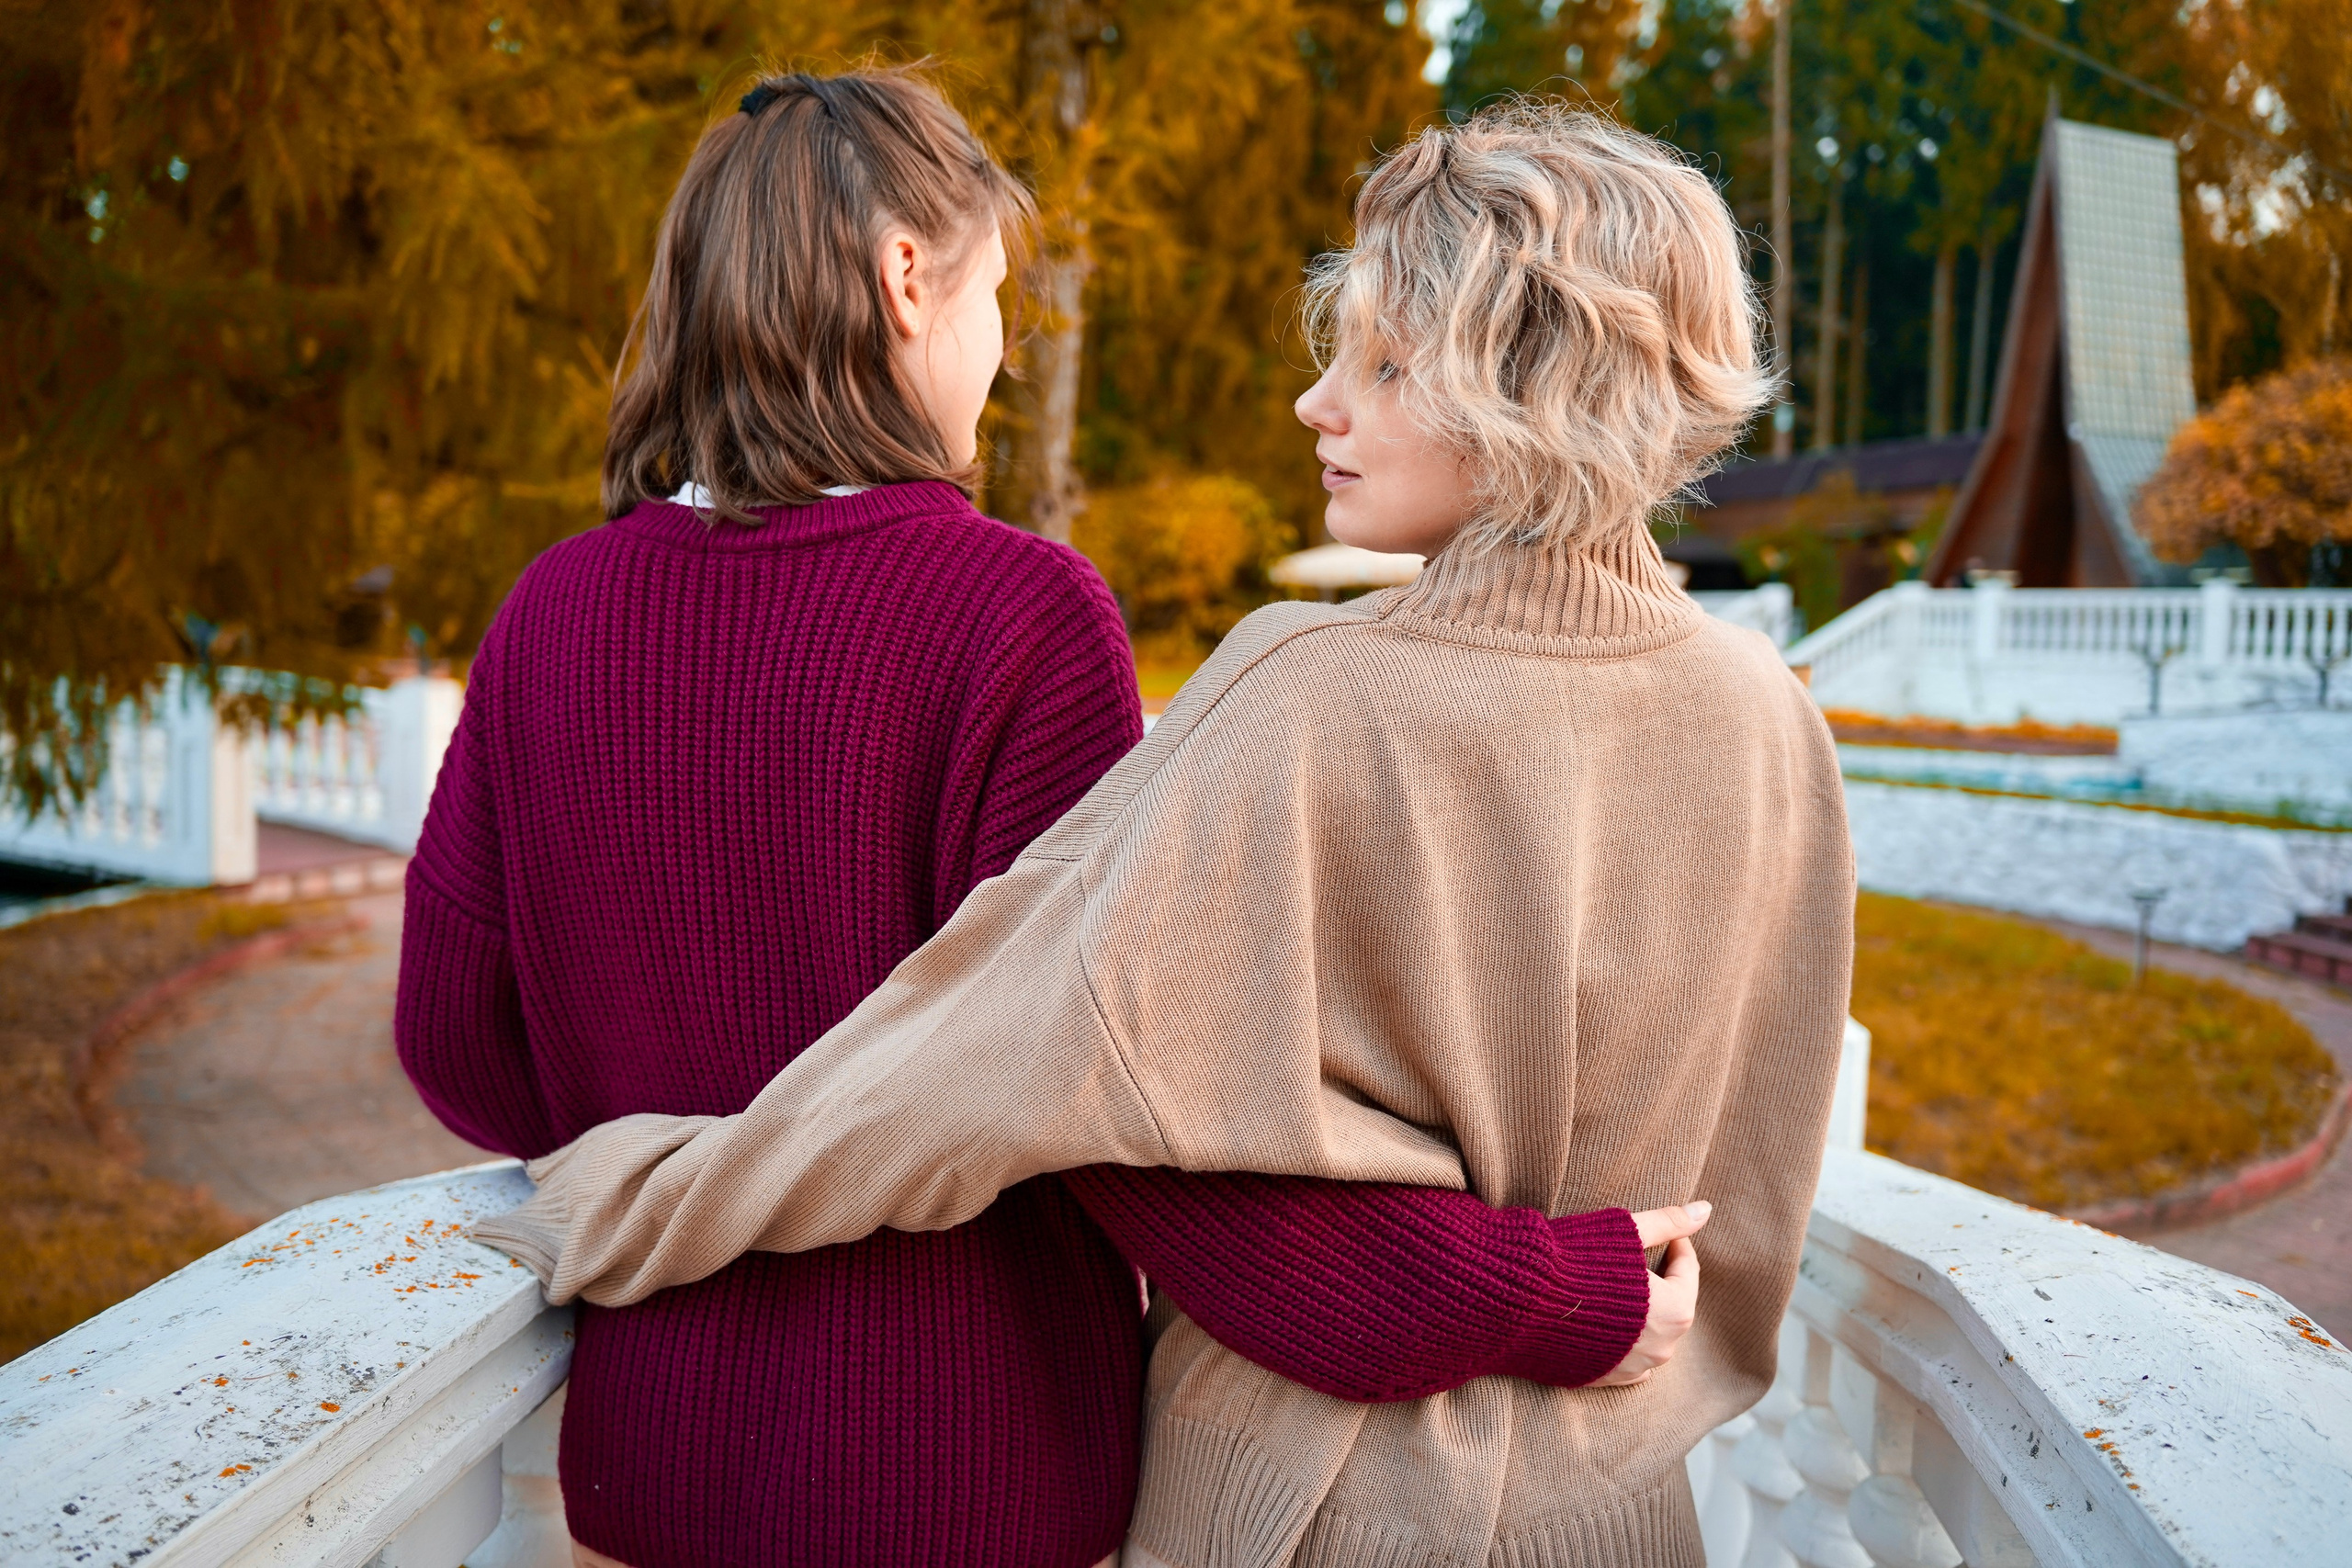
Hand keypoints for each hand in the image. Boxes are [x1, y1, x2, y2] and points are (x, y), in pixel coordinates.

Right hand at [1591, 1201, 1709, 1386]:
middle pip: (1672, 1305)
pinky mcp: (1602, 1378)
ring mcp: (1632, 1368)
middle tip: (1638, 1256)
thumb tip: (1705, 1209)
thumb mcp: (1626, 1232)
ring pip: (1650, 1335)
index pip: (1687, 1270)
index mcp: (1674, 1311)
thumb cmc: (1574, 1261)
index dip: (1675, 1244)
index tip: (1663, 1233)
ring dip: (1642, 1312)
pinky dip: (1622, 1340)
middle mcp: (1660, 1348)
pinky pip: (1626, 1359)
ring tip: (1618, 1286)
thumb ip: (1668, 1222)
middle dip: (1660, 1281)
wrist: (1519, 1301)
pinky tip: (1603, 1320)